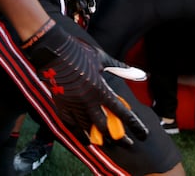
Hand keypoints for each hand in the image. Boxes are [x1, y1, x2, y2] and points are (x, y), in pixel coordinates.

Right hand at [22, 20, 148, 144]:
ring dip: (99, 138)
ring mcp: (72, 104)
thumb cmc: (78, 51)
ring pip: (87, 129)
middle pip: (104, 127)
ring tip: (107, 144)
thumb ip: (120, 68)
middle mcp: (87, 101)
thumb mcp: (101, 58)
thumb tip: (141, 73)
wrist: (52, 50)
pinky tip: (84, 138)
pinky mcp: (60, 104)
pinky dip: (78, 133)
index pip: (121, 112)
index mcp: (99, 89)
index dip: (134, 125)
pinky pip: (70, 124)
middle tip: (127, 144)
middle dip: (118, 139)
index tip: (142, 134)